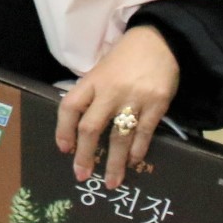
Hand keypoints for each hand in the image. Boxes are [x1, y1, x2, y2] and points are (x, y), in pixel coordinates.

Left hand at [55, 24, 181, 185]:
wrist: (160, 40)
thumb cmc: (126, 57)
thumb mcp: (102, 70)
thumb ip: (92, 94)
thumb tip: (80, 127)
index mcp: (92, 80)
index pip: (69, 106)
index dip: (62, 130)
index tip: (64, 149)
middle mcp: (110, 91)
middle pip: (90, 128)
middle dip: (85, 155)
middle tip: (82, 175)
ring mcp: (134, 98)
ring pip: (119, 137)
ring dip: (114, 163)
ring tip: (111, 182)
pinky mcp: (157, 104)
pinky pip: (143, 133)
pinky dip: (137, 151)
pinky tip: (133, 162)